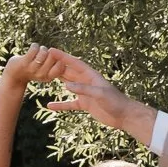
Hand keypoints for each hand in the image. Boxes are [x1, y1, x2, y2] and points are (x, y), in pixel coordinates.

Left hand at [2, 44, 71, 91]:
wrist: (14, 75)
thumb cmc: (33, 70)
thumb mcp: (46, 70)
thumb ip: (55, 64)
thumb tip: (68, 57)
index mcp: (48, 77)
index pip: (61, 67)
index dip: (59, 59)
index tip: (54, 57)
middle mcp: (41, 74)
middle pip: (53, 57)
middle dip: (50, 52)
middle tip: (45, 53)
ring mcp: (32, 69)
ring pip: (43, 53)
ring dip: (42, 48)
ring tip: (39, 50)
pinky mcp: (24, 62)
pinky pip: (34, 49)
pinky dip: (35, 46)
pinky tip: (33, 47)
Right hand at [8, 44, 156, 142]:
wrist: (124, 116)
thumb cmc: (115, 102)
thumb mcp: (100, 94)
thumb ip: (83, 89)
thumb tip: (66, 85)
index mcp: (91, 76)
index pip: (75, 63)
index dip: (63, 57)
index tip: (51, 50)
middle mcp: (87, 82)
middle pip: (69, 72)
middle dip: (57, 66)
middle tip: (43, 60)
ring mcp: (86, 93)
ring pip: (68, 85)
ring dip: (57, 81)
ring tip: (44, 77)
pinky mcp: (85, 104)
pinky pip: (70, 103)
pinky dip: (61, 105)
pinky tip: (50, 106)